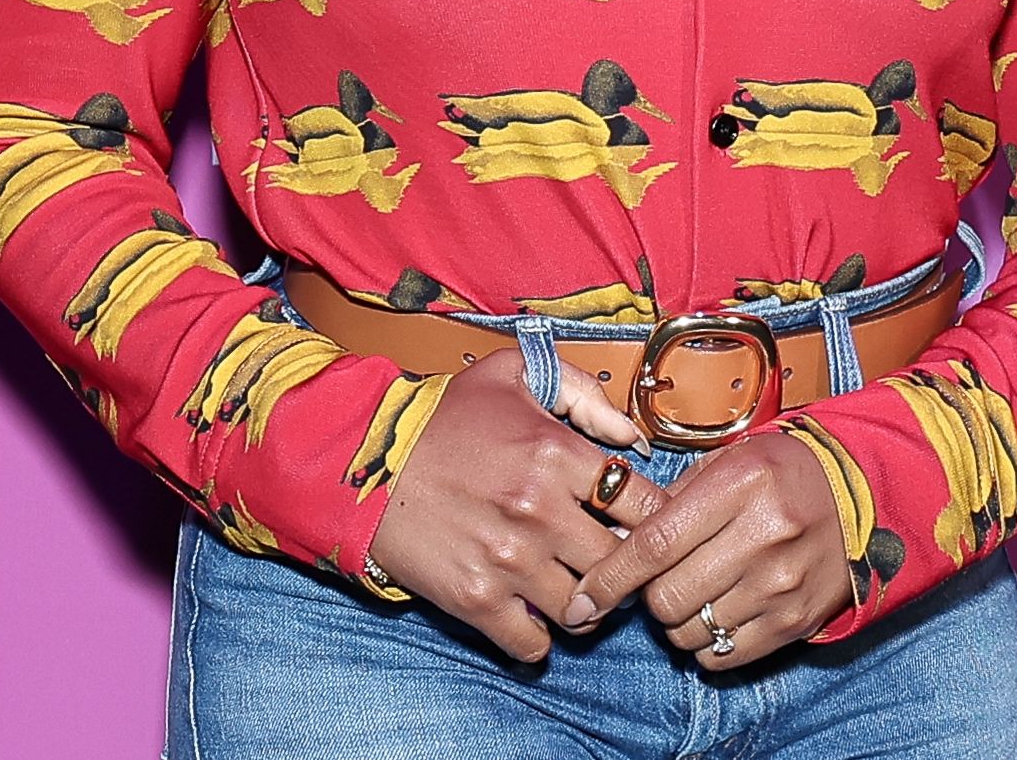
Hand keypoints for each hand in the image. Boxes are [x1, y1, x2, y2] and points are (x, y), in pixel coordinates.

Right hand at [361, 349, 667, 660]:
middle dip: (624, 569)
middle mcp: (540, 510)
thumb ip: (583, 392)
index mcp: (557, 453)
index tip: (641, 527)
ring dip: (585, 608)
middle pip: (621, 565)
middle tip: (612, 566)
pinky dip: (538, 639)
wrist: (363, 459)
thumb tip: (633, 438)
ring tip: (573, 593)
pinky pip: (533, 644)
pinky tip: (531, 618)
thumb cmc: (442, 416)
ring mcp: (508, 560)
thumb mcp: (513, 373)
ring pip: (583, 611)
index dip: (654, 520)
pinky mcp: (475, 599)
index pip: (645, 505)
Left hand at [562, 430, 851, 670]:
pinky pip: (723, 654)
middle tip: (661, 579)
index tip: (583, 598)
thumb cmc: (781, 475)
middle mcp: (765, 535)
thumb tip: (613, 544)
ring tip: (696, 592)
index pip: (655, 544)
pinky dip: (707, 642)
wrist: (861, 497)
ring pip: (691, 631)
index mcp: (741, 485)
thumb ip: (671, 501)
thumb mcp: (728, 463)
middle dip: (649, 597)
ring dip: (677, 620)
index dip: (611, 577)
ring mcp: (783, 584)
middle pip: (668, 596)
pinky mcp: (796, 620)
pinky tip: (718, 612)